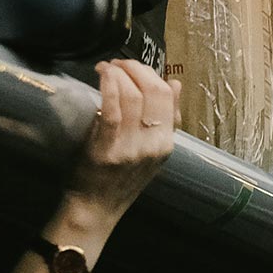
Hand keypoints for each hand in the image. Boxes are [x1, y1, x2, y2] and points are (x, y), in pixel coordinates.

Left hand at [68, 59, 182, 216]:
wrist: (96, 208)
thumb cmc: (120, 178)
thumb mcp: (152, 151)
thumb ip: (166, 119)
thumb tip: (176, 84)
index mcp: (166, 143)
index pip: (167, 96)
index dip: (149, 73)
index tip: (131, 67)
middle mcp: (153, 145)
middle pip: (152, 92)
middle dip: (134, 69)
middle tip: (117, 64)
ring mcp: (131, 149)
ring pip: (133, 97)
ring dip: (118, 74)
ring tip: (106, 69)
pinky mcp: (108, 150)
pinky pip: (113, 111)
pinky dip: (109, 87)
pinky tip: (103, 75)